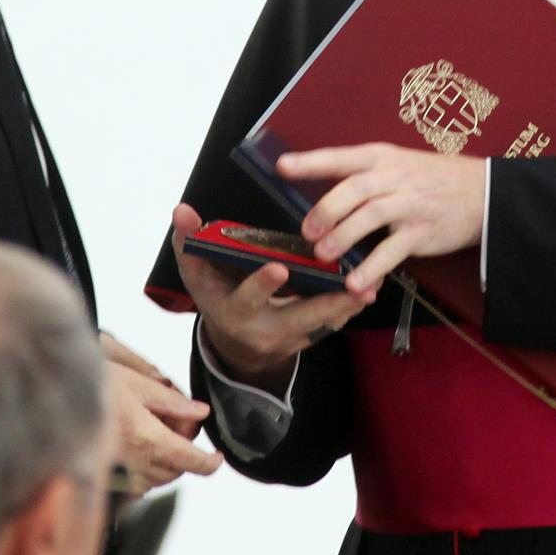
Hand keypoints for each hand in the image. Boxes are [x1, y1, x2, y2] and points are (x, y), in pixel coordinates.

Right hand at [102, 331, 222, 490]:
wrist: (55, 393)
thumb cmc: (90, 384)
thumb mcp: (137, 384)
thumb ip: (172, 402)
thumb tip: (201, 412)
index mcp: (147, 437)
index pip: (191, 461)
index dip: (210, 463)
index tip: (217, 457)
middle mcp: (134, 460)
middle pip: (176, 471)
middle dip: (185, 454)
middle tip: (178, 426)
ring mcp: (117, 470)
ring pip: (157, 479)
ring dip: (166, 463)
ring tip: (156, 432)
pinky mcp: (104, 474)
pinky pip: (135, 483)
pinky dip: (146, 470)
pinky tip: (138, 448)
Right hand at [171, 204, 374, 384]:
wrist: (235, 343)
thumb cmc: (218, 297)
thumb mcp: (197, 274)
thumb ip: (190, 242)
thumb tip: (182, 211)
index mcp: (235, 312)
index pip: (247, 299)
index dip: (261, 284)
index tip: (279, 267)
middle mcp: (264, 330)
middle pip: (299, 318)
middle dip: (327, 303)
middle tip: (352, 284)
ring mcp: (291, 338)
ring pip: (324, 324)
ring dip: (349, 304)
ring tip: (374, 281)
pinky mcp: (310, 337)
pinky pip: (334, 324)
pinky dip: (352, 306)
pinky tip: (372, 286)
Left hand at [278, 144, 485, 293]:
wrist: (483, 192)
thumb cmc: (431, 178)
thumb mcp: (397, 163)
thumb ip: (361, 175)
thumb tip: (319, 194)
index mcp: (382, 157)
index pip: (342, 157)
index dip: (311, 161)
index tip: (282, 167)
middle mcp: (395, 177)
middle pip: (356, 188)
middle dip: (327, 209)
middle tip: (306, 232)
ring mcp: (410, 204)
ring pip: (372, 215)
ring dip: (344, 236)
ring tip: (323, 255)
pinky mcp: (423, 232)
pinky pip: (394, 251)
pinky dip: (373, 268)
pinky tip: (355, 283)